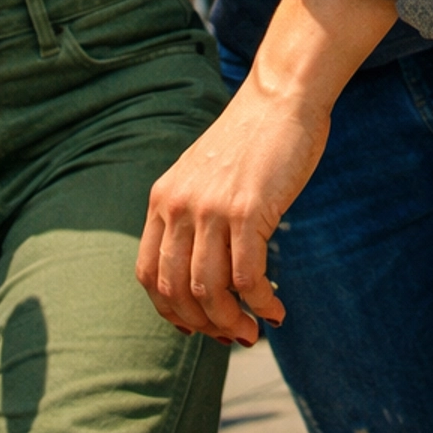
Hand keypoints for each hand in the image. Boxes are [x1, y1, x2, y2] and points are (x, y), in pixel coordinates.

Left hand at [136, 0, 395, 343]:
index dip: (170, 311)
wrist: (283, 96)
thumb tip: (204, 274)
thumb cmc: (254, 138)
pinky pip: (247, 277)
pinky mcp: (248, 210)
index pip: (149, 275)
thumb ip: (195, 214)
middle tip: (234, 337)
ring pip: (210, 291)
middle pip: (177, 291)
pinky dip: (260, 302)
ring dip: (233, 323)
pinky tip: (276, 309)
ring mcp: (211, 209)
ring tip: (255, 331)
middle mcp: (179, 207)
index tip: (197, 326)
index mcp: (163, 199)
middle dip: (204, 325)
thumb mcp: (206, 174)